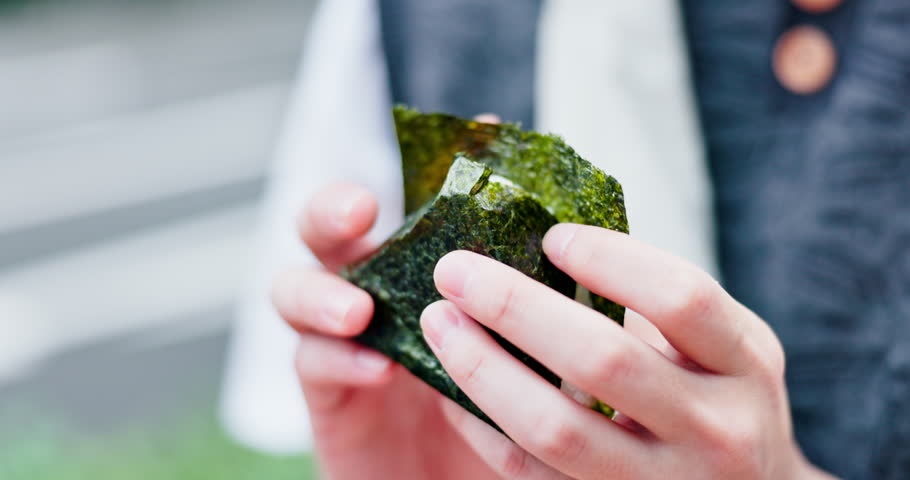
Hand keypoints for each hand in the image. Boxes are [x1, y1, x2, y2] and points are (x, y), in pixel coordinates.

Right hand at [272, 183, 500, 479]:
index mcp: (417, 273)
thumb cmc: (500, 410)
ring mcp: (341, 342)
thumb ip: (523, 300)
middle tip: (359, 213)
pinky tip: (377, 368)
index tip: (423, 166)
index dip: (417, 177)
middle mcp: (372, 295)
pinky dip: (340, 360)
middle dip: (329, 214)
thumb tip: (568, 238)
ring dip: (320, 294)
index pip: (396, 209)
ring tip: (357, 311)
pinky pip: (314, 366)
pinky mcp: (328, 397)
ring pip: (295, 292)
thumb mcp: (523, 349)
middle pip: (323, 235)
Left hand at [421, 224, 835, 478]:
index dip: (611, 259)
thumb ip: (656, 303)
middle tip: (457, 269)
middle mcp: (716, 430)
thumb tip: (544, 243)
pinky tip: (449, 388)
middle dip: (516, 306)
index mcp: (746, 364)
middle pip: (603, 360)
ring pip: (555, 429)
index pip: (681, 298)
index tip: (550, 235)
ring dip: (482, 368)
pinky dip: (480, 426)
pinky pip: (528, 472)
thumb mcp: (720, 345)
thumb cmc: (721, 398)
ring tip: (439, 322)